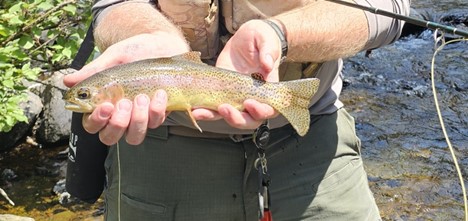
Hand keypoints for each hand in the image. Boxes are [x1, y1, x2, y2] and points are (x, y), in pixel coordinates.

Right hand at [63, 33, 189, 144]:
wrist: (163, 45)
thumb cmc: (135, 51)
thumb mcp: (114, 57)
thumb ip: (93, 71)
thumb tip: (67, 81)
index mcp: (102, 103)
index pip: (91, 125)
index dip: (96, 121)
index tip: (106, 106)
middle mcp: (119, 115)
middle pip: (110, 137)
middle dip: (118, 124)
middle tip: (125, 103)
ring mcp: (139, 117)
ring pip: (134, 137)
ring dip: (138, 120)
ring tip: (142, 98)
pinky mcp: (157, 114)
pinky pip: (156, 122)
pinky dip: (157, 110)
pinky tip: (159, 94)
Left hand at [193, 20, 282, 129]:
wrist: (245, 37)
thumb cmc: (261, 38)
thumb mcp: (267, 39)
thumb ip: (269, 51)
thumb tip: (267, 65)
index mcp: (268, 88)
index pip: (269, 109)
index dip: (260, 111)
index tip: (249, 102)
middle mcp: (253, 97)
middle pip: (249, 120)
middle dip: (237, 119)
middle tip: (224, 108)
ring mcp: (236, 97)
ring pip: (229, 116)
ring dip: (214, 117)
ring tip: (200, 112)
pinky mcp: (221, 92)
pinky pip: (213, 106)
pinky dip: (204, 110)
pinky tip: (193, 108)